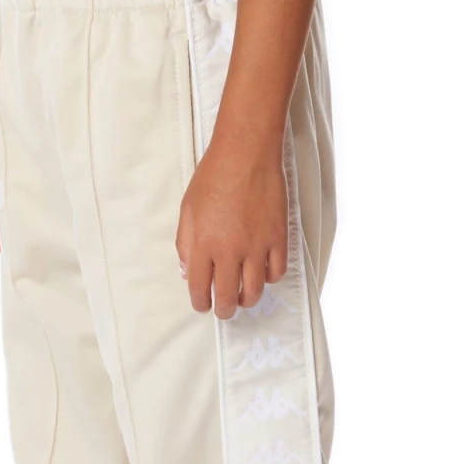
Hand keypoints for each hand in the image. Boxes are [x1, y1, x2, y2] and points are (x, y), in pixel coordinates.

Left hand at [176, 133, 287, 317]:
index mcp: (203, 245)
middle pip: (228, 297)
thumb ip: (185, 243)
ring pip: (254, 291)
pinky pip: (276, 272)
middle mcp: (230, 251)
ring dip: (247, 299)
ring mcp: (256, 246)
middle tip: (224, 309)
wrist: (246, 154)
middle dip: (224, 310)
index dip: (200, 302)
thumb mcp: (188, 210)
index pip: (199, 288)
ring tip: (243, 297)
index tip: (202, 305)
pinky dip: (269, 278)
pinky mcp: (278, 238)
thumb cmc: (213, 177)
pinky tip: (262, 273)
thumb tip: (188, 271)